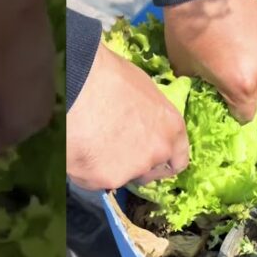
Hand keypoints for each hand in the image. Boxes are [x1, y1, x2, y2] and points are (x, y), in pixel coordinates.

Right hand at [67, 43, 188, 190]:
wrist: (79, 85)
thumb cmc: (109, 76)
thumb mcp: (142, 91)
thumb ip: (148, 117)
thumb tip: (140, 121)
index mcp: (172, 127)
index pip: (179, 159)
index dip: (164, 161)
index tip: (152, 160)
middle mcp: (159, 152)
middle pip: (149, 170)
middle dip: (134, 165)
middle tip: (112, 149)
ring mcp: (134, 169)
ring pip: (121, 176)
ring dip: (109, 167)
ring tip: (90, 144)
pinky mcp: (106, 180)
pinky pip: (95, 179)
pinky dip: (86, 170)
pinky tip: (77, 150)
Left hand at [163, 0, 256, 122]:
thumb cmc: (186, 29)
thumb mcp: (183, 66)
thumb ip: (199, 85)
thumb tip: (202, 89)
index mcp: (241, 86)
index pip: (245, 116)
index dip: (232, 111)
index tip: (221, 100)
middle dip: (242, 90)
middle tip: (224, 75)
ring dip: (252, 69)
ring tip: (233, 52)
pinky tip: (240, 36)